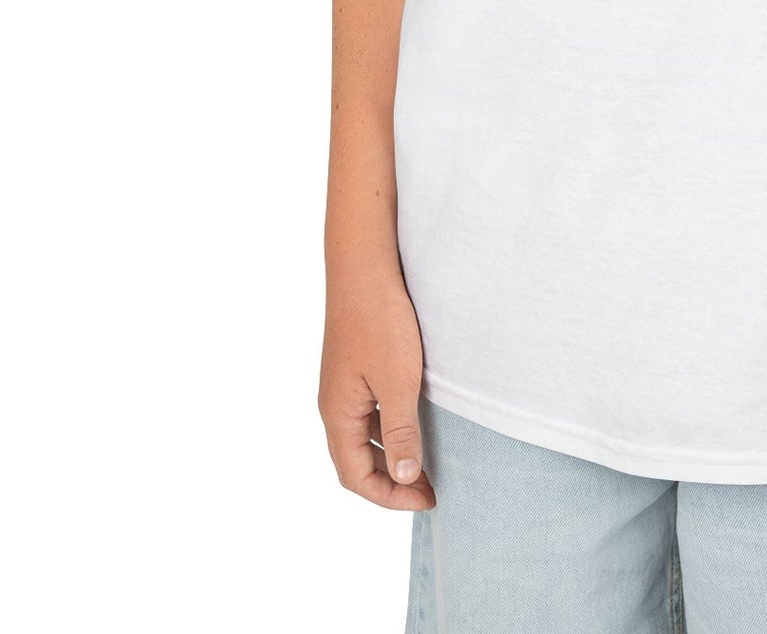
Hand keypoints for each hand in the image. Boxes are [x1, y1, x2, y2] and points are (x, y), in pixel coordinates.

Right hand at [319, 267, 435, 510]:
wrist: (364, 267)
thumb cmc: (380, 321)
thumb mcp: (397, 381)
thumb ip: (399, 431)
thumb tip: (404, 477)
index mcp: (338, 415)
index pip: (355, 477)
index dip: (390, 496)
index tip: (427, 500)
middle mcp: (334, 405)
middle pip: (356, 461)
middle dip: (392, 481)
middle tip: (432, 488)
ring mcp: (343, 386)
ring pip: (364, 436)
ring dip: (391, 455)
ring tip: (428, 460)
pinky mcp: (355, 367)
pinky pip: (369, 412)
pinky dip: (390, 428)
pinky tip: (416, 421)